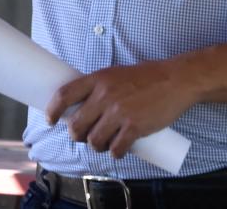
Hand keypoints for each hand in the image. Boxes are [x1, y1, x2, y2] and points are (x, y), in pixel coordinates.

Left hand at [44, 61, 196, 159]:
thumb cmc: (147, 77)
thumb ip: (100, 88)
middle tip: (84, 137)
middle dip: (77, 135)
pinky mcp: (134, 127)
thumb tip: (83, 107)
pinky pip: (116, 149)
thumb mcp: (117, 74)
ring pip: (94, 141)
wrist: (176, 80)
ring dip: (97, 146)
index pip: (65, 94)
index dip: (52, 109)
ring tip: (105, 143)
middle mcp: (105, 95)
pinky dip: (116, 153)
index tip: (50, 119)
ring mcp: (119, 112)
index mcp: (98, 78)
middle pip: (76, 125)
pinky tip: (119, 150)